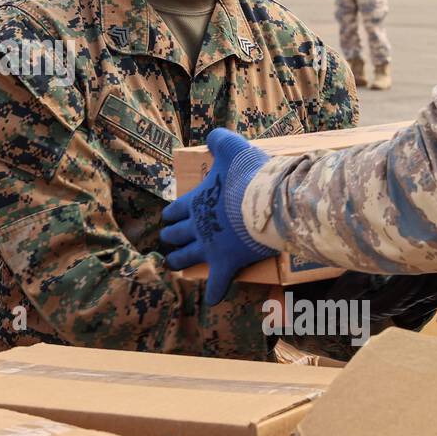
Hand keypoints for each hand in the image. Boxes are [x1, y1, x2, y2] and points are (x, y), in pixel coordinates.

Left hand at [161, 128, 275, 306]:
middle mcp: (197, 226)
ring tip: (175, 264)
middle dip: (172, 237)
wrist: (266, 200)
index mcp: (195, 202)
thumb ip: (220, 140)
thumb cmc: (249, 175)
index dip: (172, 213)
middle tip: (170, 239)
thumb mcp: (232, 148)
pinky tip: (213, 300)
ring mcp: (209, 247)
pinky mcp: (226, 263)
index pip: (175, 210)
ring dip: (179, 261)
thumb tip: (213, 135)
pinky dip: (215, 292)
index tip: (170, 216)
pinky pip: (217, 284)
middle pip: (176, 235)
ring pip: (186, 259)